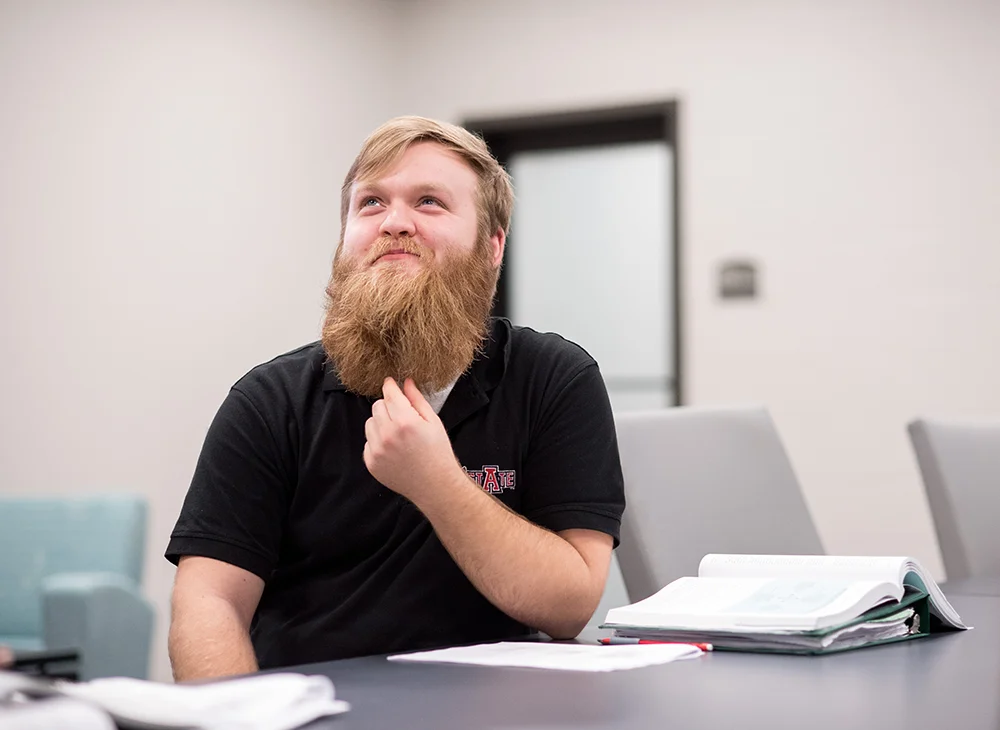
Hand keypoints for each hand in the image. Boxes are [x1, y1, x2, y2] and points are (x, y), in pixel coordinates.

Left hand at [363, 377, 465, 504]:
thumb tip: (406, 382)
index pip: (389, 393)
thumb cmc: (438, 454)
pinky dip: (378, 441)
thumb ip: (417, 400)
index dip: (390, 385)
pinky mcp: (371, 462)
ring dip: (381, 422)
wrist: (435, 485)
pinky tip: (393, 448)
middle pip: (377, 406)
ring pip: (370, 422)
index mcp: (405, 421)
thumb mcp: (433, 422)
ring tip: (397, 433)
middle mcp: (388, 434)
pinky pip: (368, 442)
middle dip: (388, 405)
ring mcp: (377, 450)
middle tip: (401, 414)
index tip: (391, 383)